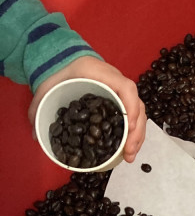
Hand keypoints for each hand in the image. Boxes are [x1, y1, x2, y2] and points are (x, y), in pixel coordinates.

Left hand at [30, 58, 146, 162]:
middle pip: (138, 106)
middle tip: (128, 153)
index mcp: (102, 74)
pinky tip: (127, 148)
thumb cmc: (59, 70)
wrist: (63, 59)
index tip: (128, 127)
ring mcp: (120, 93)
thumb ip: (39, 107)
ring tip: (130, 156)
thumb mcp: (48, 86)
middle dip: (136, 132)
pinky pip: (132, 117)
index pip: (126, 88)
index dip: (130, 108)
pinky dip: (133, 133)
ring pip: (138, 114)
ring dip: (138, 137)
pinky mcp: (119, 101)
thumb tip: (35, 135)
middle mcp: (117, 83)